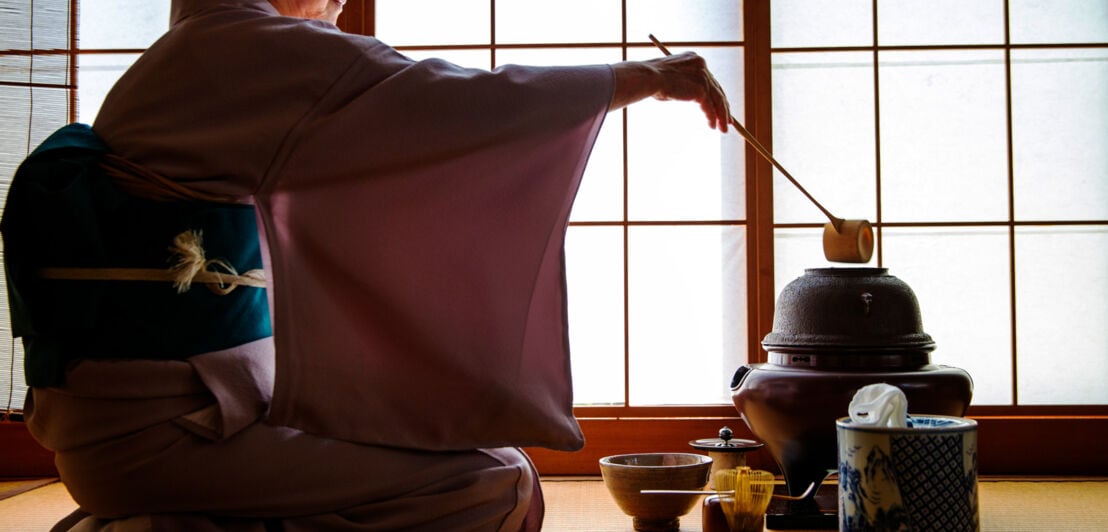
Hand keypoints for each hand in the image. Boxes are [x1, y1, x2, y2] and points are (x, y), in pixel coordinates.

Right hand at [610, 52, 731, 132]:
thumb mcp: (672, 78)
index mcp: (695, 60)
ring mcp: (703, 77)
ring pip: (717, 99)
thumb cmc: (652, 80)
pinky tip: (712, 126)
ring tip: (722, 129)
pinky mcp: (701, 89)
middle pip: (717, 89)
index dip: (717, 94)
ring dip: (721, 116)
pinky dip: (712, 118)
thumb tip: (694, 97)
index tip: (721, 106)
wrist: (647, 78)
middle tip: (728, 120)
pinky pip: (710, 107)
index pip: (711, 79)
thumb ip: (685, 84)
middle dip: (724, 107)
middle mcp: (702, 65)